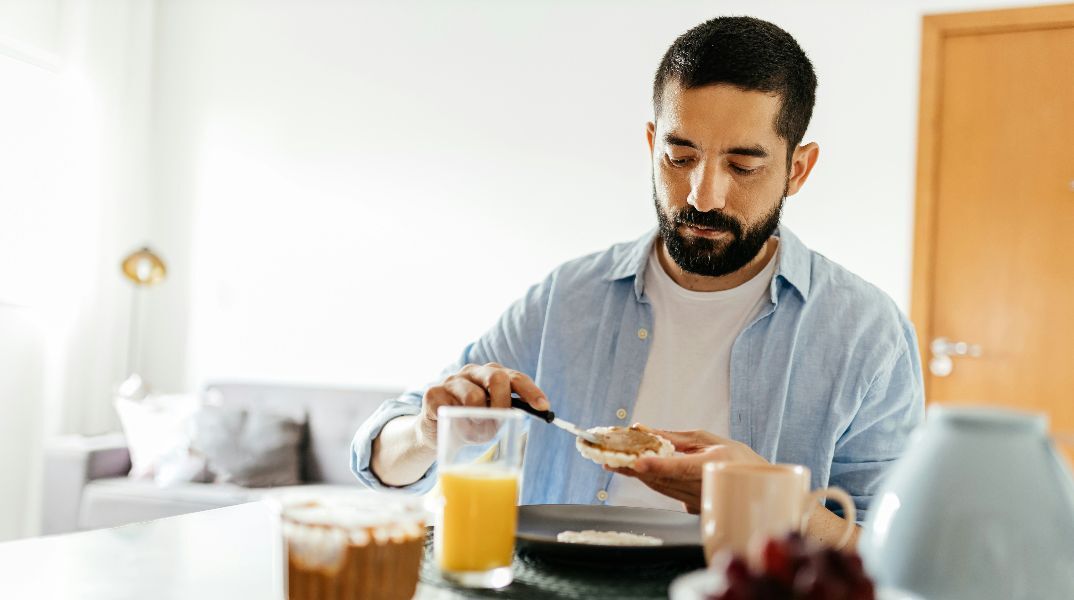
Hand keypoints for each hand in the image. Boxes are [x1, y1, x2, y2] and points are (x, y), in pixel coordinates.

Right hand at [416, 362, 548, 447]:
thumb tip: (526, 416)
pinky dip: (460, 425)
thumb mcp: (493, 418)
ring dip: (479, 421)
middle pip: (496, 377)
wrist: (437, 434)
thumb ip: (508, 413)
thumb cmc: (471, 423)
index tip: (543, 407)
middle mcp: (472, 372)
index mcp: (491, 374)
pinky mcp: (433, 393)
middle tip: (500, 421)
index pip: (515, 377)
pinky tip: (457, 429)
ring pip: (474, 396)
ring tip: (475, 431)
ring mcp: (451, 380)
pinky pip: (452, 409)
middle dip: (503, 403)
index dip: (531, 391)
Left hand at [608, 425, 767, 513]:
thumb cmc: (734, 457)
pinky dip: (648, 479)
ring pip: (659, 486)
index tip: (638, 462)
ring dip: (635, 474)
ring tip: (612, 462)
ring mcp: (697, 501)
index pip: (681, 468)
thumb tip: (645, 431)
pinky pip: (665, 491)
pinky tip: (632, 470)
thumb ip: (675, 437)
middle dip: (632, 468)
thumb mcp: (708, 439)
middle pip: (661, 479)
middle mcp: (702, 487)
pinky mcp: (691, 506)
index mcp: (711, 466)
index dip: (658, 465)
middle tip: (608, 458)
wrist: (755, 486)